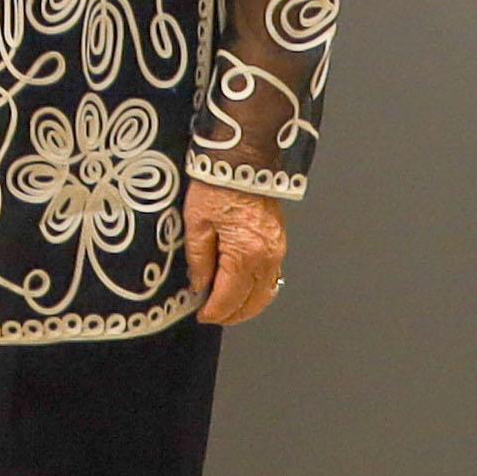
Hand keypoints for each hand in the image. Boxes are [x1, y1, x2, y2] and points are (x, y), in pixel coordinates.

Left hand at [180, 182, 287, 327]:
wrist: (243, 160)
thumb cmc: (218, 186)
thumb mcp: (196, 224)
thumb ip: (199, 260)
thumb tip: (199, 285)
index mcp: (245, 255)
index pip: (230, 298)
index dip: (214, 312)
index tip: (201, 315)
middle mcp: (267, 257)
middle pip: (252, 302)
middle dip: (231, 315)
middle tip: (212, 315)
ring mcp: (277, 250)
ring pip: (267, 293)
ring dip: (247, 305)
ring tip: (226, 307)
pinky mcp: (280, 242)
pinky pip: (273, 277)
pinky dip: (259, 290)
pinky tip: (243, 288)